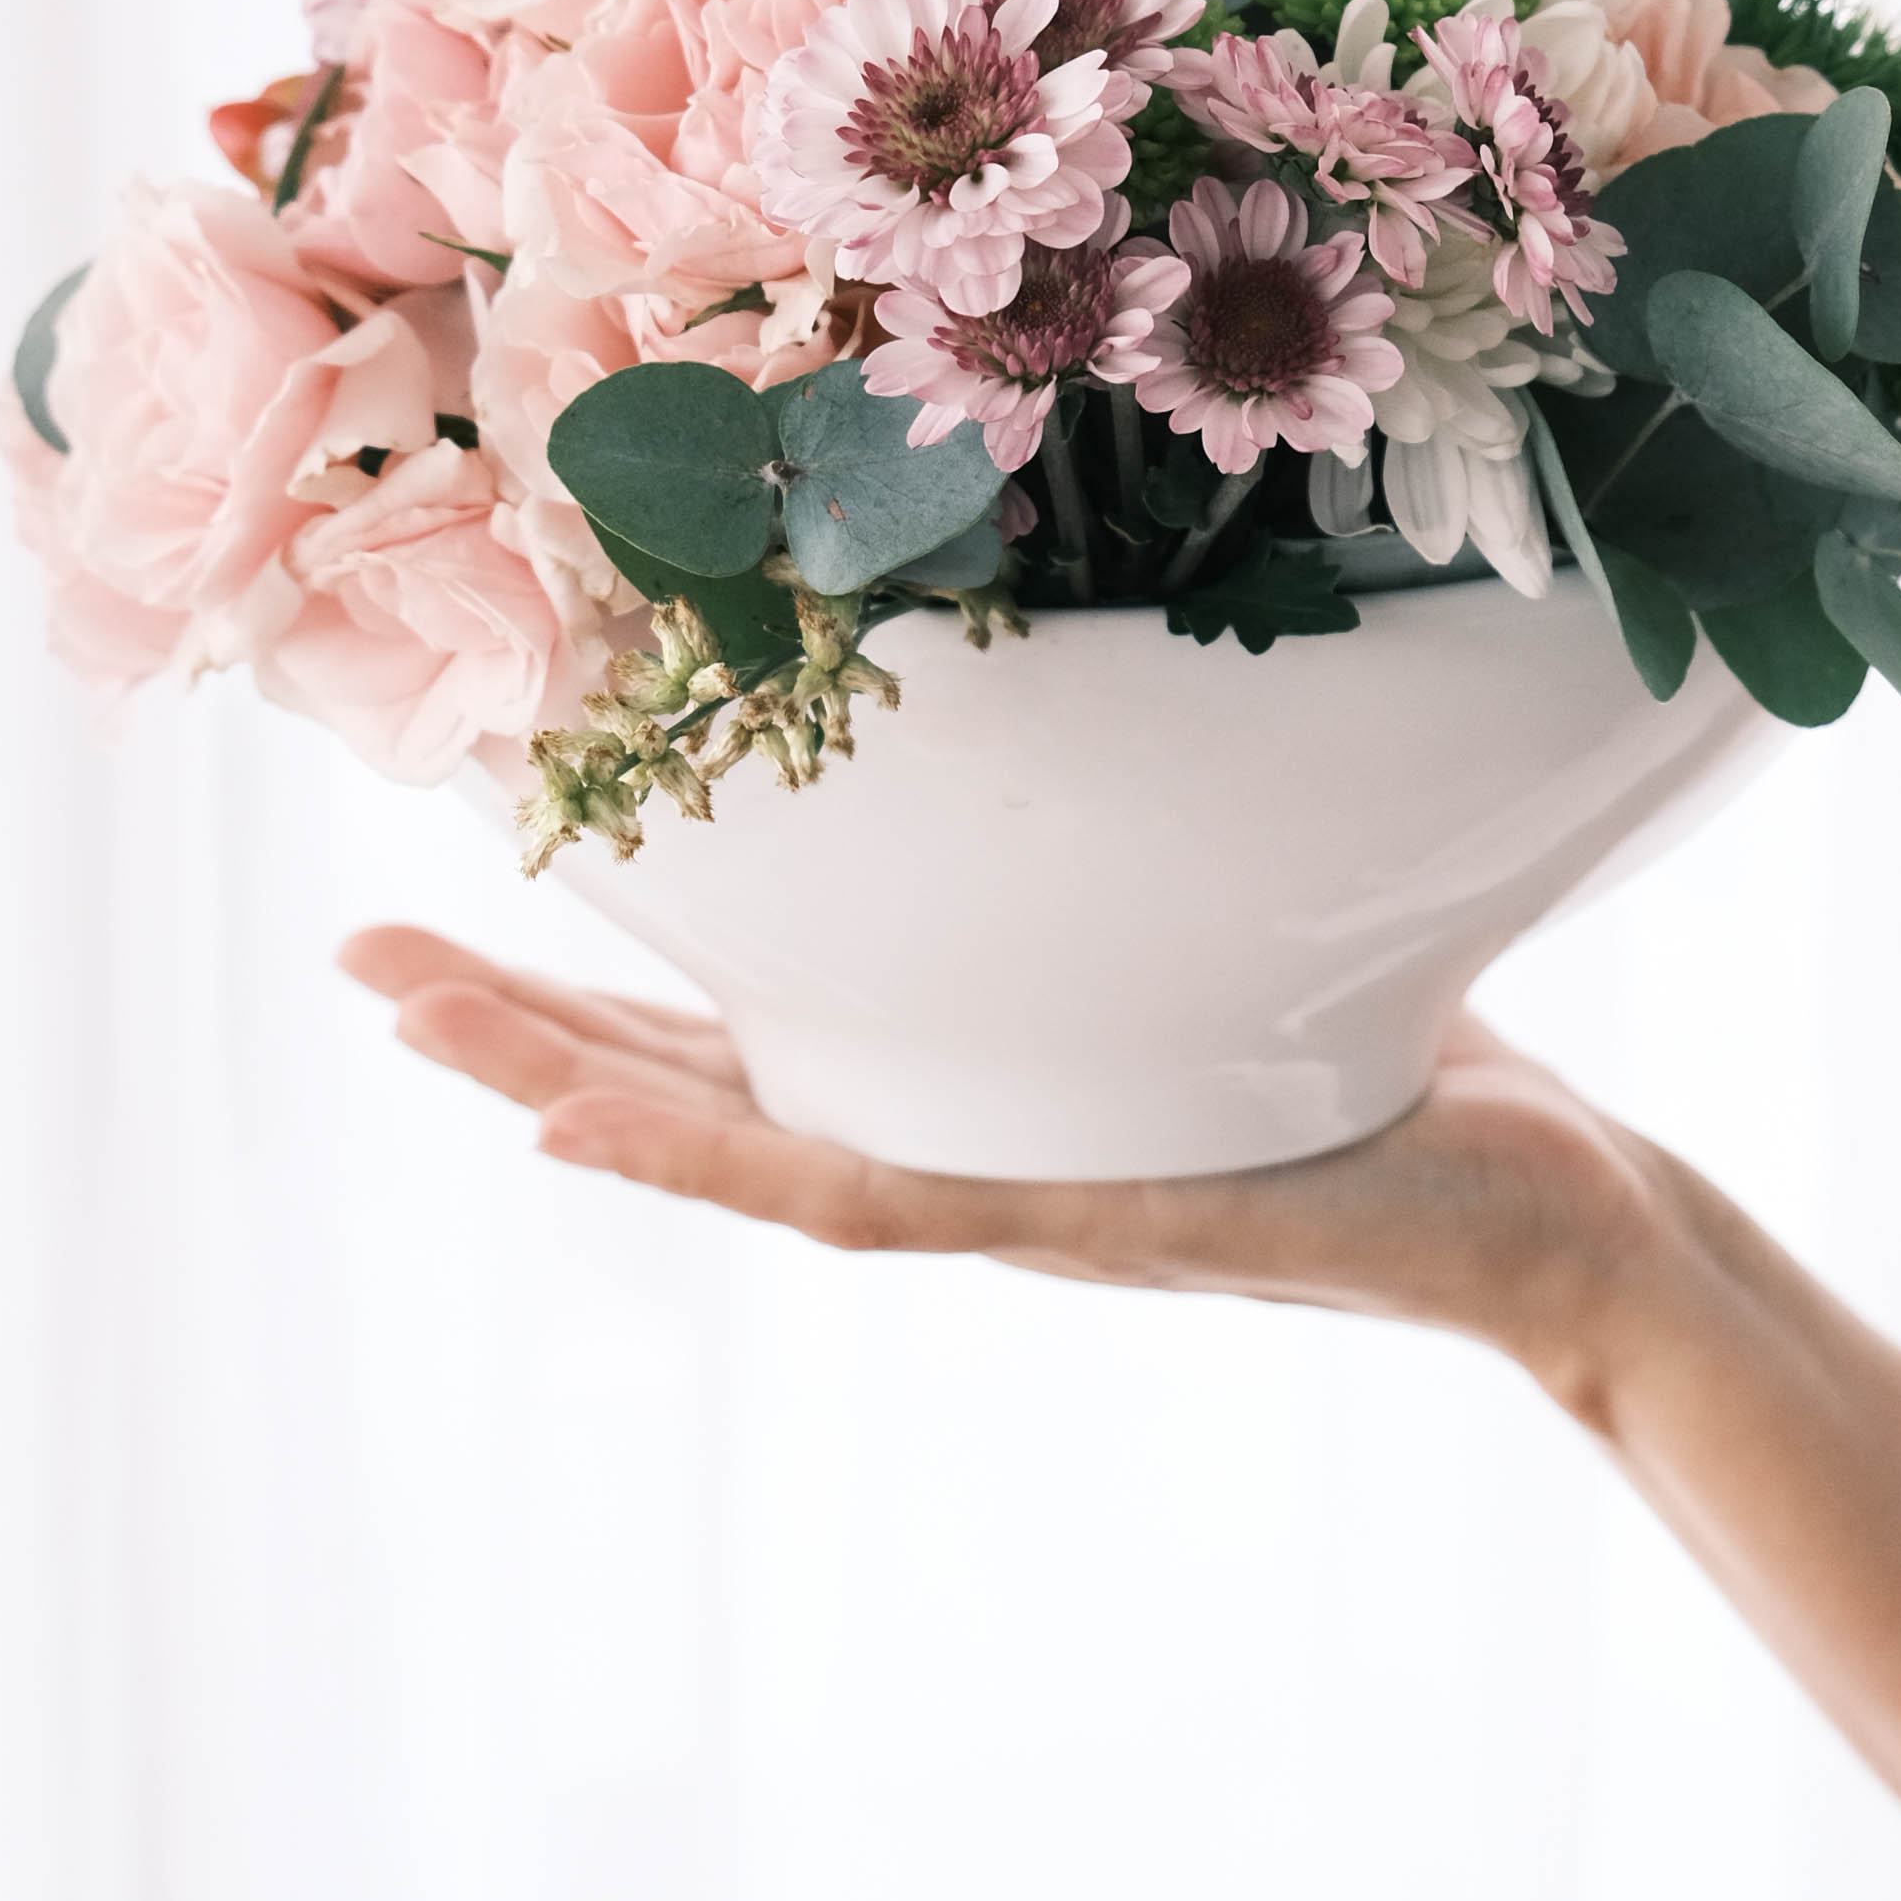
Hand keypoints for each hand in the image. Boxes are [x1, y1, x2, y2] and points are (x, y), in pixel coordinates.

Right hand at [337, 925, 1678, 1415]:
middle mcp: (954, 1149)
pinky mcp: (1081, 1218)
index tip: (454, 898)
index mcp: (967, 1083)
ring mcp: (1002, 1196)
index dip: (590, 984)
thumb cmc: (1391, 1057)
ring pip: (739, 1148)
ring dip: (568, 1086)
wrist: (1544, 1217)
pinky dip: (721, 1163)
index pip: (742, 1035)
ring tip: (419, 1022)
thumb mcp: (1226, 931)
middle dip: (521, 1031)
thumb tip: (1094, 681)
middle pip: (694, 1096)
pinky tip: (590, 1126)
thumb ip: (1134, 859)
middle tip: (357, 959)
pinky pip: (869, 1199)